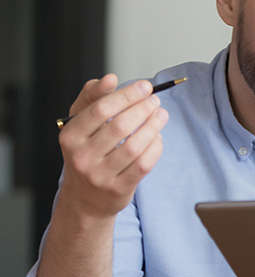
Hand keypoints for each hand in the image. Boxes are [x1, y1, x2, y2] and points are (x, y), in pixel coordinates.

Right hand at [56, 74, 167, 221]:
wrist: (85, 198)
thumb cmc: (86, 151)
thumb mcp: (81, 123)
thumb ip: (93, 97)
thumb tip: (109, 78)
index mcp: (70, 135)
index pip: (101, 109)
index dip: (127, 95)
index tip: (146, 86)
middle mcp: (82, 156)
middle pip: (120, 126)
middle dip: (143, 108)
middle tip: (156, 100)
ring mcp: (100, 175)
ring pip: (135, 146)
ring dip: (153, 126)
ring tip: (162, 114)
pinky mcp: (118, 188)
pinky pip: (144, 164)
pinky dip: (155, 147)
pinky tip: (158, 136)